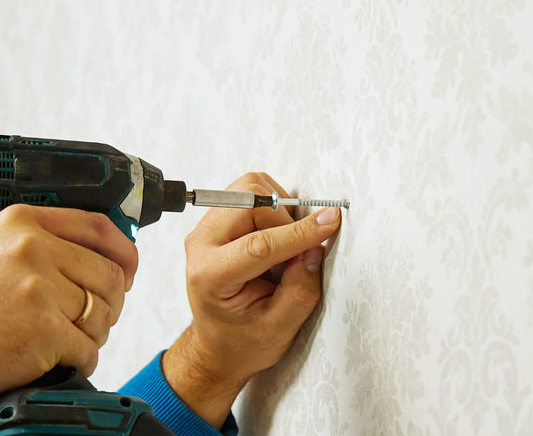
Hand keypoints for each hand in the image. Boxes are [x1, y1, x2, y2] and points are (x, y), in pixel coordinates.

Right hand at [0, 205, 137, 434]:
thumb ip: (39, 242)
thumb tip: (99, 251)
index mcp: (21, 223)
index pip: (98, 226)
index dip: (124, 250)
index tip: (130, 267)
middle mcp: (31, 250)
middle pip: (109, 274)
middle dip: (110, 302)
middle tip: (93, 318)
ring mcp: (39, 290)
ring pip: (104, 312)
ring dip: (95, 333)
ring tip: (69, 339)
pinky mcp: (44, 331)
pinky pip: (89, 348)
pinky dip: (82, 360)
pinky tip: (60, 360)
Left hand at [162, 172, 341, 427]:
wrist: (219, 344)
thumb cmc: (244, 340)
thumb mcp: (281, 327)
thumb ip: (301, 287)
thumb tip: (316, 247)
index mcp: (210, 277)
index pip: (259, 244)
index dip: (300, 232)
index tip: (331, 222)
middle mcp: (200, 245)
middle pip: (250, 201)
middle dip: (287, 220)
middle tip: (298, 253)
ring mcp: (206, 228)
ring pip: (250, 189)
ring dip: (279, 212)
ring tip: (283, 248)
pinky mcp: (217, 219)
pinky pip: (249, 192)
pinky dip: (273, 208)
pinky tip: (274, 238)